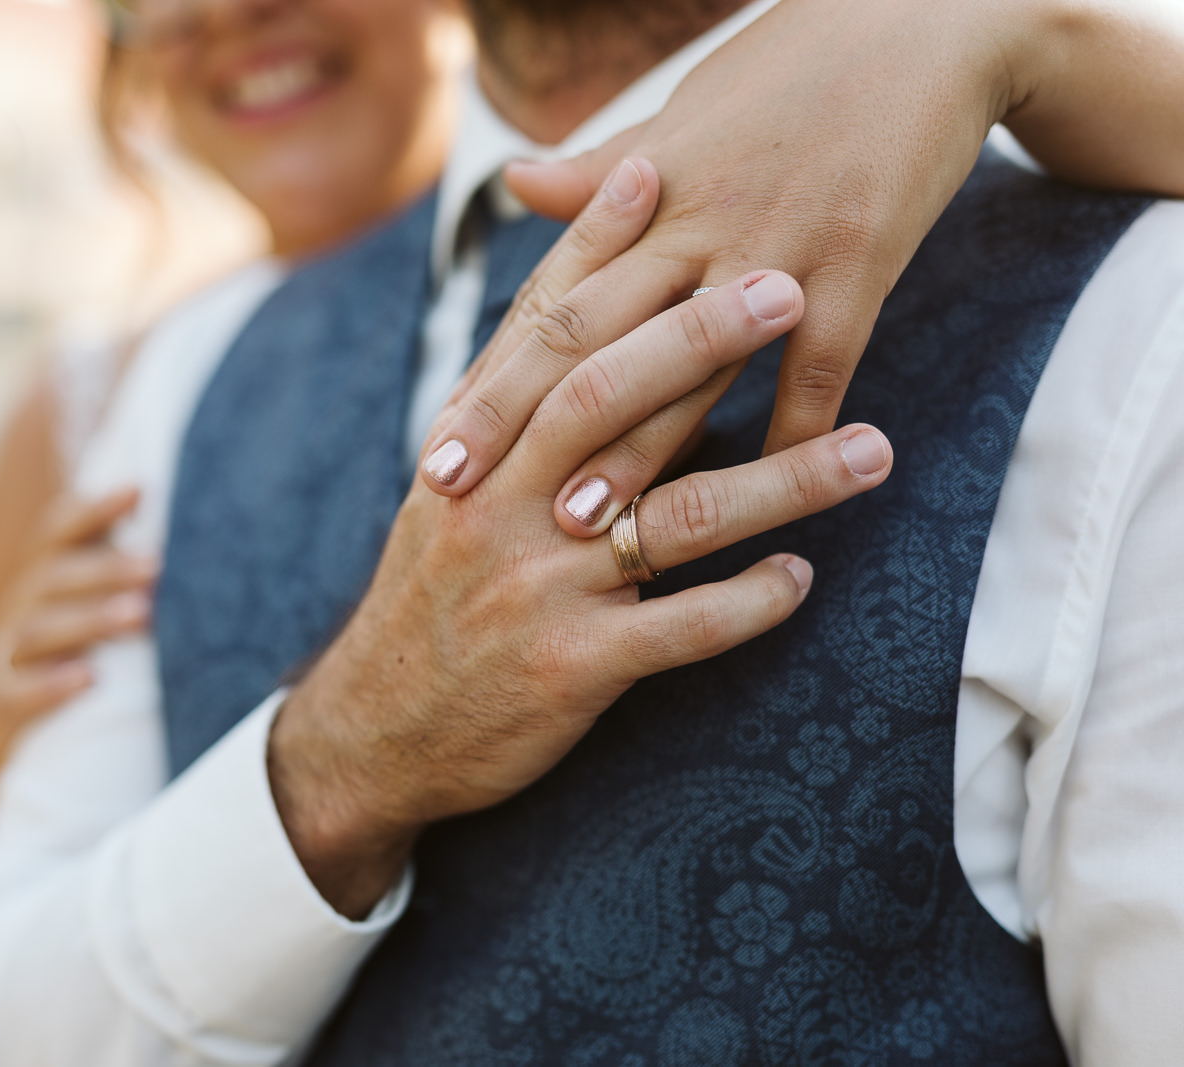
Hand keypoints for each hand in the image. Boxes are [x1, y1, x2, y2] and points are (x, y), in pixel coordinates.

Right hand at [0, 488, 156, 723]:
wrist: (39, 728)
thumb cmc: (90, 647)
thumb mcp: (107, 601)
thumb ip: (135, 566)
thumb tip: (194, 516)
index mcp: (50, 572)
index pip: (61, 530)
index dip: (95, 509)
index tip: (138, 489)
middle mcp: (25, 604)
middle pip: (56, 576)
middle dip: (107, 569)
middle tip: (156, 568)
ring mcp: (10, 652)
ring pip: (39, 629)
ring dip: (91, 620)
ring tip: (139, 616)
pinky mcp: (3, 701)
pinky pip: (16, 691)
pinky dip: (50, 685)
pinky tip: (89, 678)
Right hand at [267, 171, 894, 918]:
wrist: (375, 732)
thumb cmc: (429, 602)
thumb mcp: (444, 498)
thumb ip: (500, 417)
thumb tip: (558, 333)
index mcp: (470, 453)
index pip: (534, 331)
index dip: (590, 248)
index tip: (654, 172)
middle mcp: (497, 506)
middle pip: (603, 400)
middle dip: (698, 338)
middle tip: (787, 288)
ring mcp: (536, 588)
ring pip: (669, 516)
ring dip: (781, 480)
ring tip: (873, 448)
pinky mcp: (569, 669)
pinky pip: (675, 633)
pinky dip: (743, 605)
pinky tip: (803, 579)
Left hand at [422, 0, 1054, 510]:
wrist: (924, 17)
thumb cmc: (793, 63)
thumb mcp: (682, 111)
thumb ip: (601, 170)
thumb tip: (514, 182)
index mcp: (642, 191)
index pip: (548, 300)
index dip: (490, 374)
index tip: (440, 442)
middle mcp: (691, 222)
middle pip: (588, 339)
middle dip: (519, 421)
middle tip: (462, 494)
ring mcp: (771, 246)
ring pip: (686, 365)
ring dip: (633, 449)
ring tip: (580, 524)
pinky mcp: (855, 261)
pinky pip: (818, 363)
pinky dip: (795, 430)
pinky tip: (766, 491)